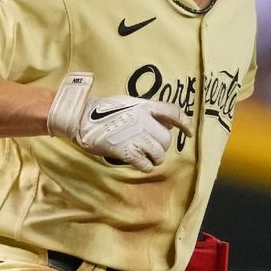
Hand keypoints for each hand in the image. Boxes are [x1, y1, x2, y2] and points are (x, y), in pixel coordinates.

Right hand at [48, 72, 192, 171]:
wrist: (81, 119)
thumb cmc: (103, 112)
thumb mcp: (129, 104)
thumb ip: (149, 112)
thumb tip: (168, 124)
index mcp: (145, 106)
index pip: (173, 113)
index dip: (184, 124)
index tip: (189, 134)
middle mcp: (144, 120)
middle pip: (166, 140)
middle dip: (160, 146)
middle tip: (148, 147)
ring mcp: (136, 136)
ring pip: (159, 154)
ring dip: (153, 158)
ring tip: (144, 156)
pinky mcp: (127, 151)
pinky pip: (146, 165)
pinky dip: (145, 166)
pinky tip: (138, 162)